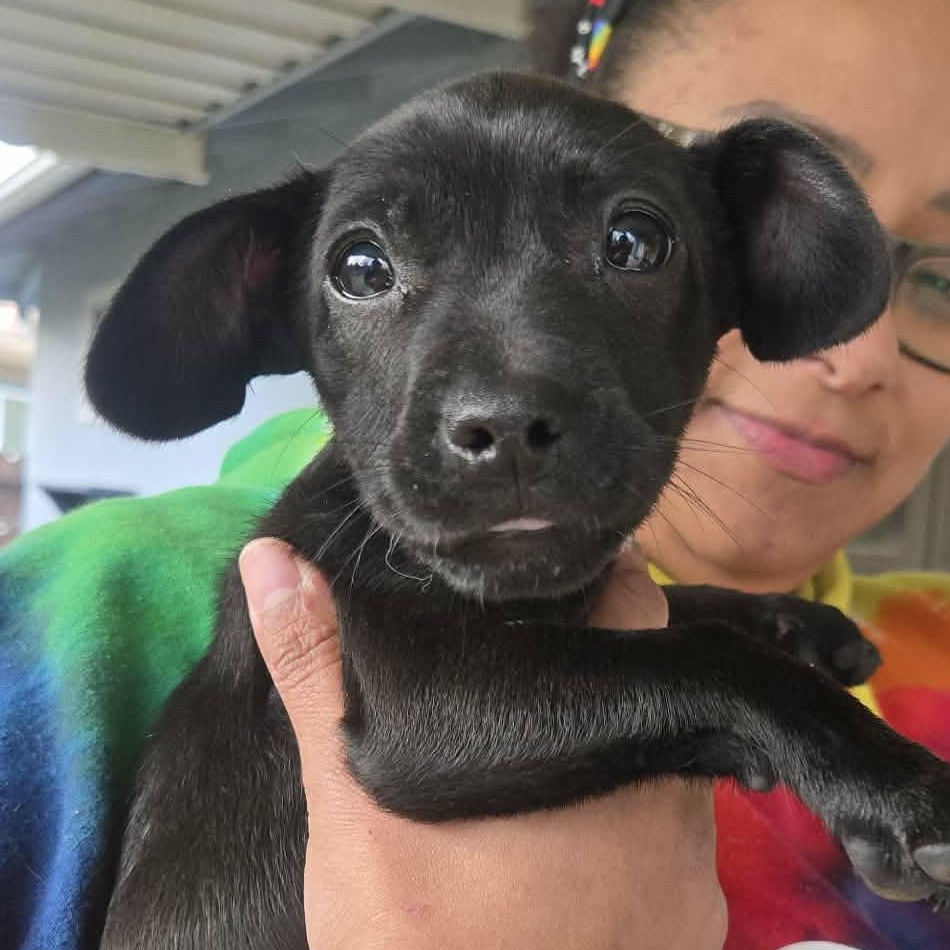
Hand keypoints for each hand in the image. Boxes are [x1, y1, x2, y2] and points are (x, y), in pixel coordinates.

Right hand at [239, 539, 725, 949]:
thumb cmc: (414, 938)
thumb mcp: (350, 796)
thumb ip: (320, 671)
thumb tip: (271, 557)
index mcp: (603, 740)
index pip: (630, 608)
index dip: (591, 579)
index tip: (548, 572)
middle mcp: (672, 794)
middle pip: (647, 684)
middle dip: (591, 664)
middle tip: (524, 650)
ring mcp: (693, 875)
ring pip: (658, 763)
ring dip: (608, 746)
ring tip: (537, 737)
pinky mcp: (688, 934)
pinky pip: (667, 846)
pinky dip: (626, 825)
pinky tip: (565, 834)